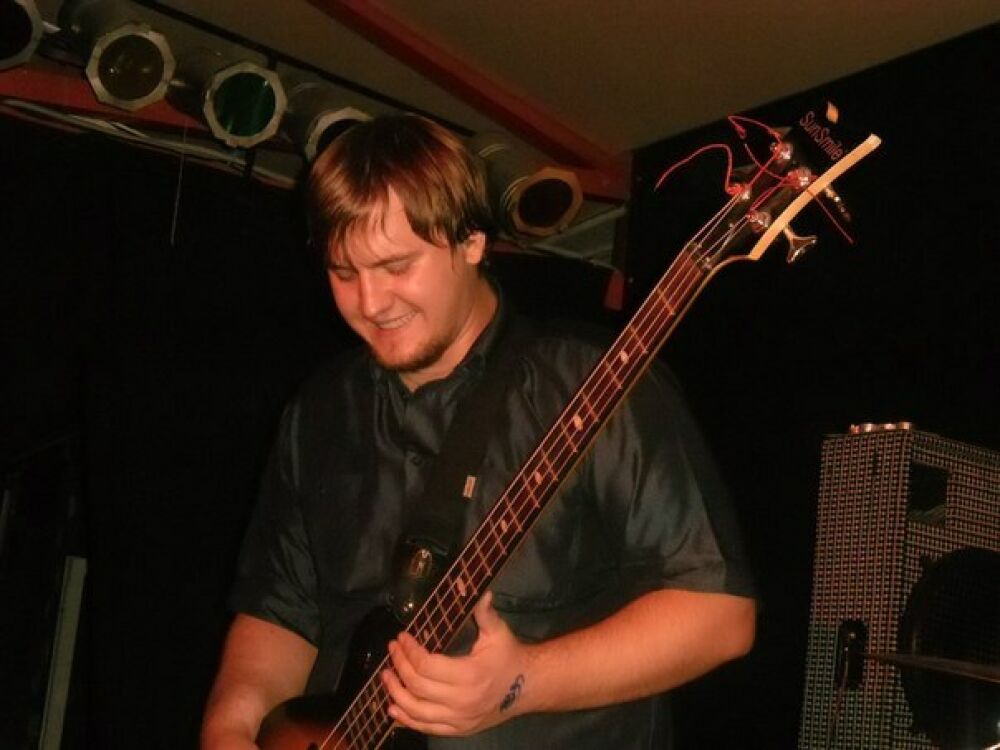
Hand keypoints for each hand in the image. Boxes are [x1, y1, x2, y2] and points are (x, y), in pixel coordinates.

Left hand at [381, 592, 532, 736]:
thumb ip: (485, 613)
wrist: (527, 687)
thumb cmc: (509, 656)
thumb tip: (481, 591)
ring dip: (396, 693)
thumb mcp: (498, 632)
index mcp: (469, 675)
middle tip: (391, 650)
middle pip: (417, 687)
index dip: (409, 651)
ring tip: (386, 676)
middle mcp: (461, 701)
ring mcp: (459, 719)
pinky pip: (426, 728)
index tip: (401, 637)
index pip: (426, 666)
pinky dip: (407, 719)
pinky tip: (393, 707)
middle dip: (399, 666)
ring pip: (417, 711)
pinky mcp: (458, 729)